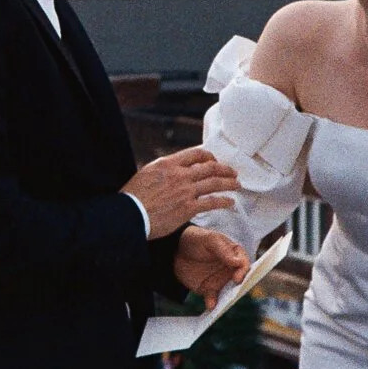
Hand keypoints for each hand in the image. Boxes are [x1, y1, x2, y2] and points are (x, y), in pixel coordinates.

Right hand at [121, 147, 239, 234]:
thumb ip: (164, 170)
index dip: (209, 156)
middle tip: (233, 173)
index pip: (196, 154)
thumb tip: (173, 170)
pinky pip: (211, 202)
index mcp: (169, 163)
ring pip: (214, 183)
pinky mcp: (188, 208)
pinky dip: (223, 201)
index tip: (214, 161)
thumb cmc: (134, 196)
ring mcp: (185, 191)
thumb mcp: (148, 173)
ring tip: (237, 185)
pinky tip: (230, 202)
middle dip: (224, 169)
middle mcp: (180, 174)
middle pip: (210, 167)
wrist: (130, 214)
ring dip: (229, 183)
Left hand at [173, 226, 249, 302]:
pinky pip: (214, 299)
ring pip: (228, 293)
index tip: (237, 278)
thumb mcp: (209, 239)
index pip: (244, 264)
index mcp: (234, 254)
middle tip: (236, 295)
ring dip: (228, 299)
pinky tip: (210, 306)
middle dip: (240, 289)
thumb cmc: (196, 240)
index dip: (243, 271)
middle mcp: (231, 270)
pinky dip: (213, 304)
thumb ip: (223, 249)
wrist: (176, 251)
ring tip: (224, 305)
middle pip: (240, 281)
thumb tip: (238, 262)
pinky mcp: (209, 290)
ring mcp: (220, 281)